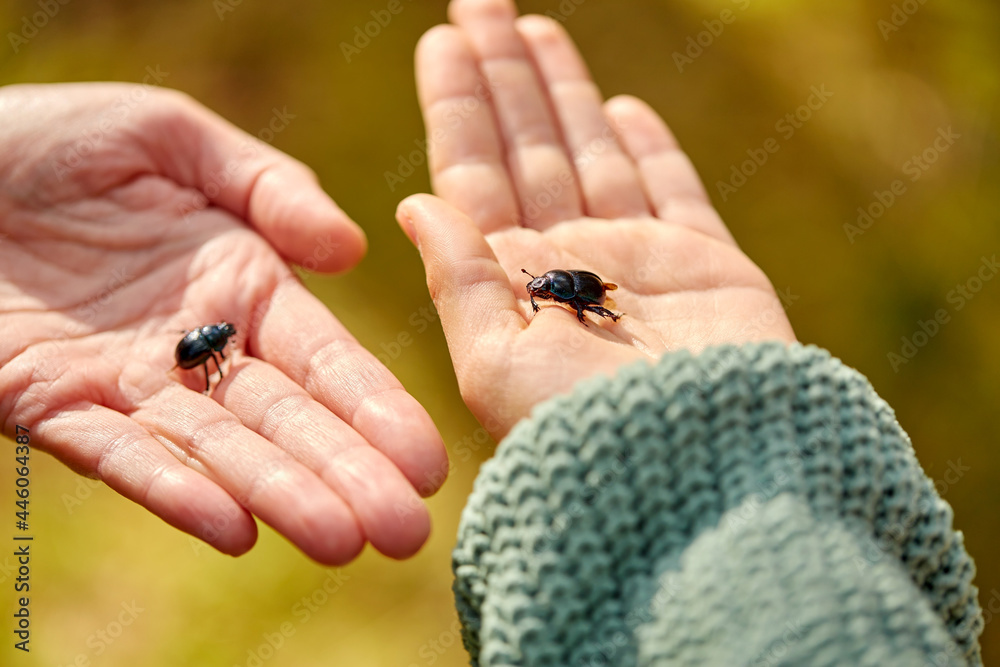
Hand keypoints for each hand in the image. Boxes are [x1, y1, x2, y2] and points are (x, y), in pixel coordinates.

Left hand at [0, 83, 445, 563]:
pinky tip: (232, 528)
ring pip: (215, 449)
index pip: (324, 356)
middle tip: (406, 533)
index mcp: (240, 280)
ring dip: (277, 495)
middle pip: (284, 418)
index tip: (427, 460)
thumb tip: (350, 248)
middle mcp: (197, 345)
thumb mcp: (171, 136)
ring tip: (340, 541)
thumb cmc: (51, 137)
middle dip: (347, 474)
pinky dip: (173, 490)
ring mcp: (126, 382)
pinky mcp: (48, 404)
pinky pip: (118, 453)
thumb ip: (268, 186)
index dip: (376, 406)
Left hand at [397, 0, 795, 438]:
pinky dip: (649, 148)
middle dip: (505, 79)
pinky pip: (672, 190)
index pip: (474, 173)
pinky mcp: (706, 266)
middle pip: (528, 149)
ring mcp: (638, 261)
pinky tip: (621, 107)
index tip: (443, 40)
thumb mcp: (494, 362)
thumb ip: (458, 280)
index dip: (459, 106)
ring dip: (564, 95)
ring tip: (537, 31)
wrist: (698, 470)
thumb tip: (413, 204)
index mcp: (511, 283)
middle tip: (482, 4)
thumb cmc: (586, 431)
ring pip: (591, 155)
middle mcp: (569, 265)